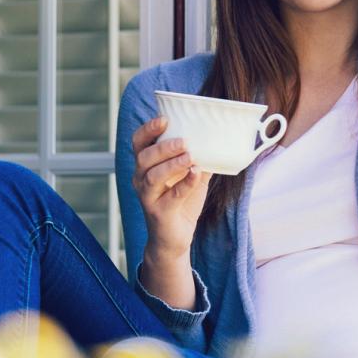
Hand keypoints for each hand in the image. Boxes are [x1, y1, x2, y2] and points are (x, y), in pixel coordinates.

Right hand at [131, 115, 210, 262]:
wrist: (174, 238)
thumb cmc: (180, 202)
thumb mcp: (190, 176)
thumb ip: (199, 159)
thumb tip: (218, 139)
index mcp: (145, 166)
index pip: (139, 143)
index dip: (148, 130)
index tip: (164, 119)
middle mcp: (140, 180)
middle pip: (144, 158)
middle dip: (163, 147)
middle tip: (184, 141)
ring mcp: (147, 197)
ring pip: (152, 176)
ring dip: (172, 164)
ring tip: (190, 156)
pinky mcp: (159, 212)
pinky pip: (171, 196)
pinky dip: (185, 183)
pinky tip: (196, 173)